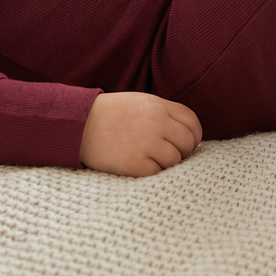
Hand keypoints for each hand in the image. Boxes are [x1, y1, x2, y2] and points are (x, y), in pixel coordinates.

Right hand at [80, 92, 202, 176]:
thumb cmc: (112, 114)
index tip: (189, 143)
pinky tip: (140, 164)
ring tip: (151, 159)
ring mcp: (147, 143)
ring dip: (167, 163)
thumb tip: (188, 133)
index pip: (192, 121)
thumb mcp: (142, 103)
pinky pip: (158, 172)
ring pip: (175, 160)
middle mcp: (156, 123)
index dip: (194, 135)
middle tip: (171, 154)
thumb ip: (165, 113)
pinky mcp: (135, 164)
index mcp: (159, 106)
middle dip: (183, 151)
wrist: (80, 125)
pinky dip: (152, 171)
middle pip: (188, 142)